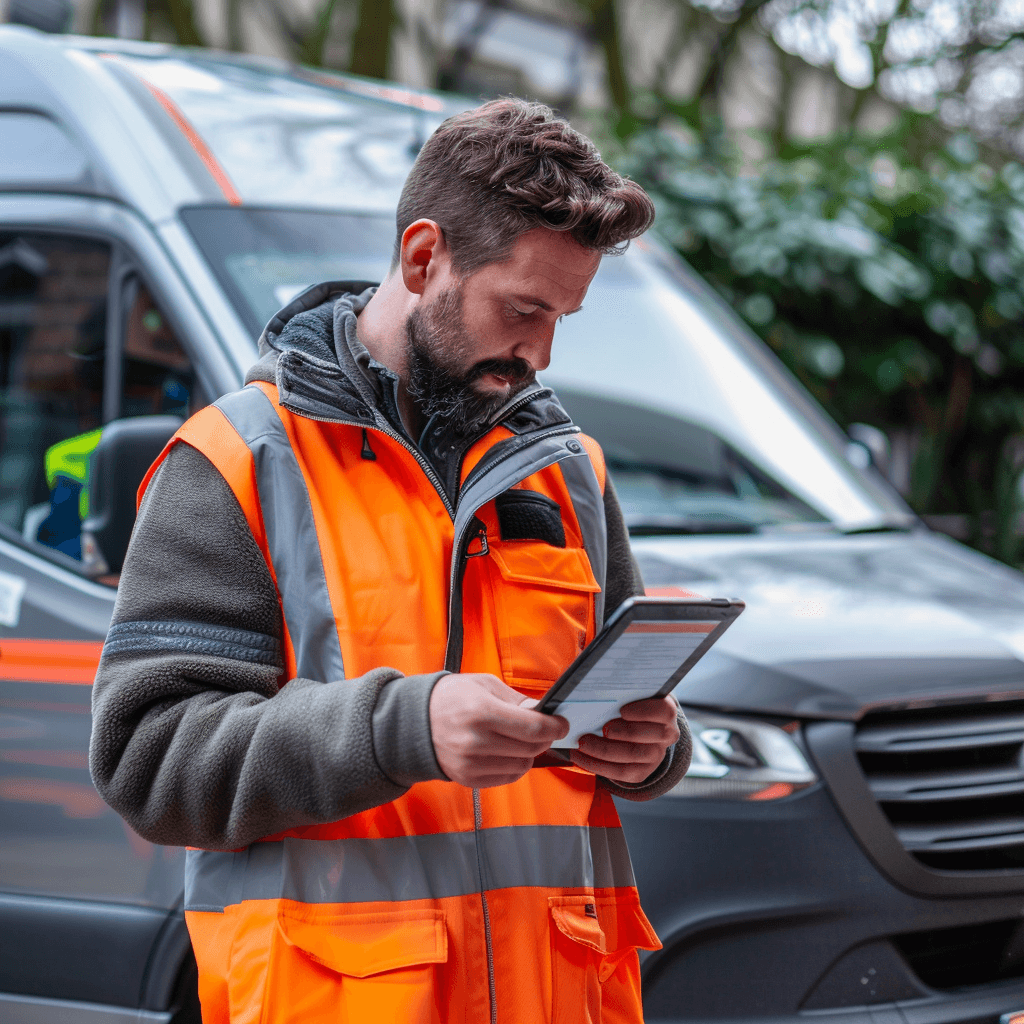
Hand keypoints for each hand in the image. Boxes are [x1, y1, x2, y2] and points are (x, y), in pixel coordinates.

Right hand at [429, 673, 568, 787]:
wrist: (414, 722)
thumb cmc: (451, 697)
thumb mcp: (484, 685)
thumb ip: (516, 700)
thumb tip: (544, 712)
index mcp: (481, 712)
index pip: (533, 727)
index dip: (555, 727)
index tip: (562, 723)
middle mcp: (476, 741)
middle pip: (531, 748)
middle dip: (545, 738)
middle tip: (544, 728)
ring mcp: (471, 764)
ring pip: (523, 765)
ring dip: (530, 752)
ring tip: (520, 738)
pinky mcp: (468, 779)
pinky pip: (508, 777)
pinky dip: (515, 765)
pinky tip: (507, 751)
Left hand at [570, 696, 679, 784]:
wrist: (630, 724)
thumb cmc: (625, 702)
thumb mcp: (626, 693)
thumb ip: (617, 690)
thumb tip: (592, 684)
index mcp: (664, 710)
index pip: (665, 711)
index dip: (645, 711)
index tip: (622, 710)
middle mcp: (666, 733)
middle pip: (653, 736)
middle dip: (627, 732)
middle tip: (604, 728)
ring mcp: (656, 755)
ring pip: (636, 755)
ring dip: (606, 750)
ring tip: (583, 742)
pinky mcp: (641, 771)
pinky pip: (622, 773)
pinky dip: (597, 765)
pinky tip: (579, 755)